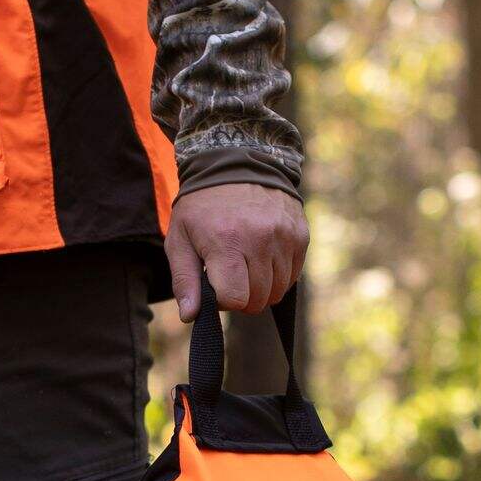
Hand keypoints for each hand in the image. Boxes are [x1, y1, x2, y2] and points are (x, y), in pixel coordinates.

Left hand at [165, 185, 308, 320]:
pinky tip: (262, 256)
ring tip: (246, 264)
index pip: (235, 299)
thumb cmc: (202, 207)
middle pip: (258, 300)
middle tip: (230, 275)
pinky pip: (292, 276)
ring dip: (261, 287)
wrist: (237, 164)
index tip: (215, 284)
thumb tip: (190, 316)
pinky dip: (277, 275)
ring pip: (278, 291)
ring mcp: (284, 237)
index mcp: (227, 242)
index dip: (223, 301)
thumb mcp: (180, 238)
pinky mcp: (300, 235)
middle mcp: (260, 240)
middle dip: (242, 296)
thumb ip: (185, 280)